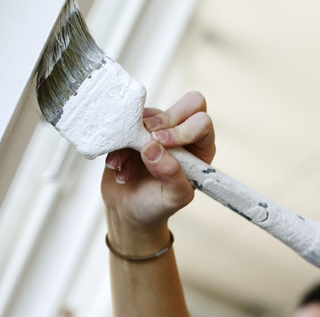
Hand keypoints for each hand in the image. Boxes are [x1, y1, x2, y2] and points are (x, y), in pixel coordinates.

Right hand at [102, 92, 216, 245]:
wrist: (129, 210)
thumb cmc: (157, 205)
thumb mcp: (173, 198)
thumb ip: (172, 175)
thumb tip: (153, 147)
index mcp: (201, 149)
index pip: (202, 122)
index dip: (183, 128)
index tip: (162, 143)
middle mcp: (182, 134)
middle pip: (188, 103)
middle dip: (163, 120)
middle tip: (145, 142)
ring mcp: (156, 129)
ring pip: (150, 112)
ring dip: (133, 138)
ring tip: (125, 167)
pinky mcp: (132, 130)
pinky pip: (123, 121)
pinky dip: (117, 143)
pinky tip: (117, 166)